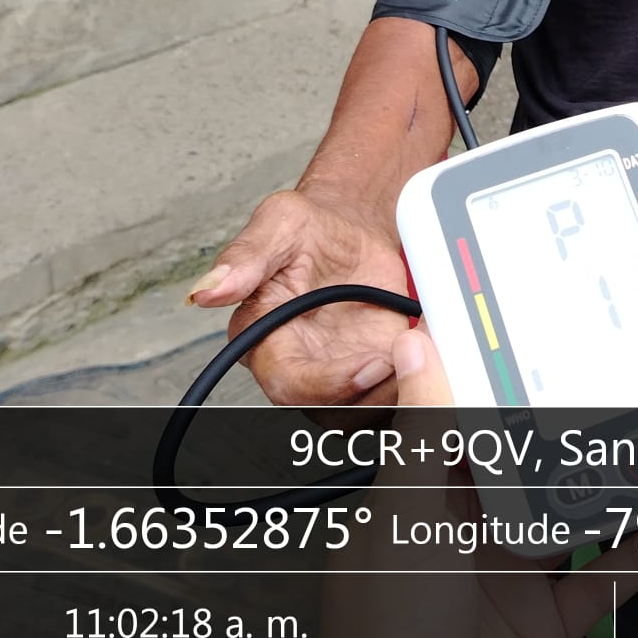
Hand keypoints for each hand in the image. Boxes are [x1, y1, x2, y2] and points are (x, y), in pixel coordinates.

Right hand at [185, 188, 411, 405]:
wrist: (352, 229)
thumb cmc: (309, 228)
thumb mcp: (279, 224)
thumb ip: (246, 257)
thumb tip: (206, 289)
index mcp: (266, 340)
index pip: (288, 386)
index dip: (328, 386)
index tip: (367, 363)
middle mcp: (301, 366)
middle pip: (330, 411)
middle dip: (370, 395)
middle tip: (403, 357)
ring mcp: (340, 373)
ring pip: (366, 413)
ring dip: (399, 389)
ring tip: (421, 346)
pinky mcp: (377, 370)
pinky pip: (396, 396)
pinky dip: (419, 377)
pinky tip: (431, 343)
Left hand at [306, 329, 637, 637]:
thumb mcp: (405, 518)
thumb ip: (424, 433)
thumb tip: (417, 340)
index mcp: (417, 498)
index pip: (459, 418)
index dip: (496, 373)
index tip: (540, 325)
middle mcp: (461, 532)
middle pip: (525, 461)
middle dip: (570, 424)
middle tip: (621, 371)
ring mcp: (505, 577)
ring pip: (570, 513)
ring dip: (615, 482)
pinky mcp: (543, 624)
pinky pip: (601, 578)